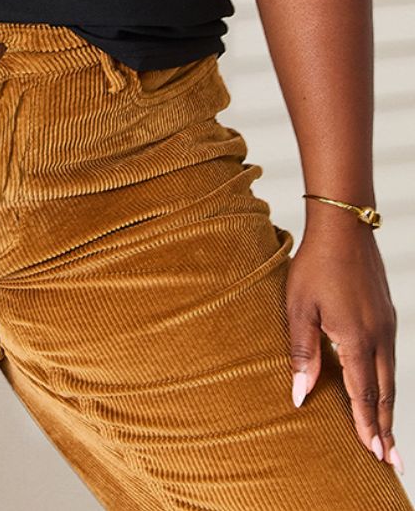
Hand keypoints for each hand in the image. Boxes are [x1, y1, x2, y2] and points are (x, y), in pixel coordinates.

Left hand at [286, 220, 402, 473]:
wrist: (344, 227)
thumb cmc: (314, 265)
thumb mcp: (298, 307)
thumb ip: (302, 353)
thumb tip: (301, 395)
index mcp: (356, 339)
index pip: (363, 395)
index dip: (366, 427)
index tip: (374, 456)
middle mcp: (379, 337)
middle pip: (384, 394)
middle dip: (385, 429)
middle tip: (390, 461)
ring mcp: (387, 326)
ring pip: (390, 378)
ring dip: (388, 409)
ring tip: (387, 435)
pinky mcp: (387, 315)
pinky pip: (389, 359)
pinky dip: (387, 384)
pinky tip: (382, 390)